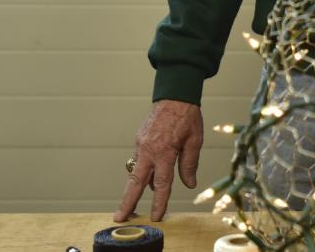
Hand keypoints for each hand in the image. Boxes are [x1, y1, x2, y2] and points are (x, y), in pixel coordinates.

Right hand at [113, 100, 203, 221]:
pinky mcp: (139, 140)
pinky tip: (149, 176)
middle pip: (136, 182)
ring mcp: (141, 144)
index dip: (159, 202)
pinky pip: (139, 160)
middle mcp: (149, 150)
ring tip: (132, 204)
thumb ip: (189, 164)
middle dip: (127, 202)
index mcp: (165, 152)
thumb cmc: (187, 116)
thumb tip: (189, 184)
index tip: (156, 217)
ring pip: (136, 172)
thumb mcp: (195, 140)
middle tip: (119, 218)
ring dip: (135, 188)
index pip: (162, 184)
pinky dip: (143, 171)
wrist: (174, 94)